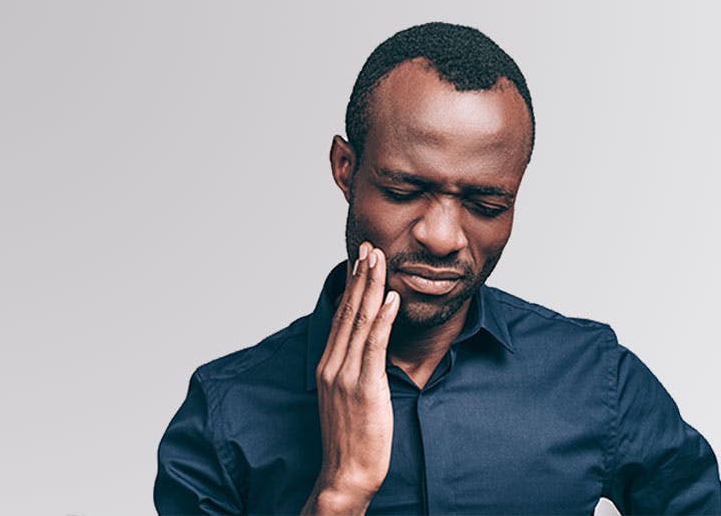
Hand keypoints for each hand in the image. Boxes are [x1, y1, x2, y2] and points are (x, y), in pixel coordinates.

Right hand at [302, 243, 399, 515]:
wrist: (345, 473)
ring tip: (380, 260)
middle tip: (370, 247)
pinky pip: (374, 345)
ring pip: (360, 321)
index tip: (360, 260)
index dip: (352, 285)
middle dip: (361, 276)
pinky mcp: (364, 386)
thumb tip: (368, 348)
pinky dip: (383, 318)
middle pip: (348, 311)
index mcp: (328, 365)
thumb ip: (354, 370)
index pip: (341, 316)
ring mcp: (346, 374)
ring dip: (371, 287)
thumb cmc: (351, 439)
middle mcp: (333, 364)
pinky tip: (392, 298)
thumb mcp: (347, 397)